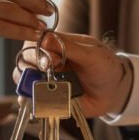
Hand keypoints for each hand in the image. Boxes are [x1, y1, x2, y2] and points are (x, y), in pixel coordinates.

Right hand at [17, 32, 132, 117]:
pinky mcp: (48, 97)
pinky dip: (29, 100)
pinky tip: (33, 101)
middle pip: (25, 59)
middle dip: (31, 64)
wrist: (114, 92)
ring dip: (27, 83)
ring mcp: (46, 79)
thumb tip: (45, 38)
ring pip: (23, 78)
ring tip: (40, 87)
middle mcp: (47, 61)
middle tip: (48, 70)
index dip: (38, 48)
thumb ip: (69, 47)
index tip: (52, 59)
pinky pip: (31, 99)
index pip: (35, 40)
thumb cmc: (105, 67)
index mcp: (57, 45)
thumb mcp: (91, 54)